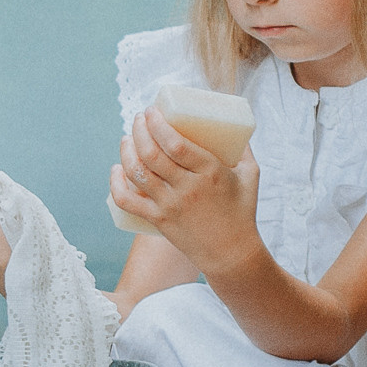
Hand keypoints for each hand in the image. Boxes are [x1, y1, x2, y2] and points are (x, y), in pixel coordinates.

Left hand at [110, 107, 259, 271]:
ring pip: (137, 173)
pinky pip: (127, 201)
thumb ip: (244, 150)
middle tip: (138, 119)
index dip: (157, 124)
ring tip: (127, 138)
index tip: (151, 111)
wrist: (232, 254)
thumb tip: (237, 128)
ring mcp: (170, 205)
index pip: (175, 144)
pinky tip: (116, 169)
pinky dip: (116, 183)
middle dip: (139, 130)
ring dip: (126, 151)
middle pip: (152, 154)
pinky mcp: (158, 220)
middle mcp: (187, 188)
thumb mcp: (250, 176)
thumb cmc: (242, 213)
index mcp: (210, 172)